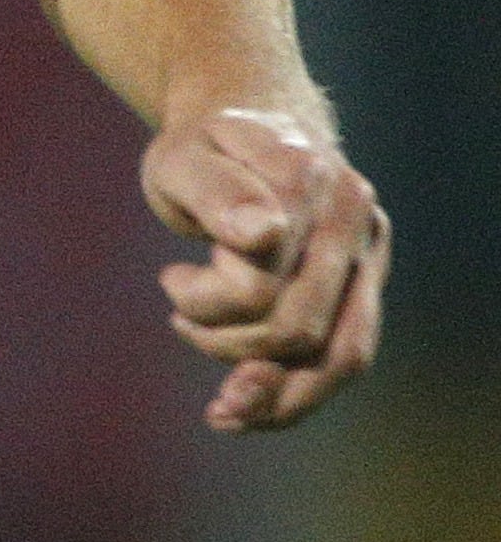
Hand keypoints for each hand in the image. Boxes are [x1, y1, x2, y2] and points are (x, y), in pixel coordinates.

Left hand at [144, 105, 386, 431]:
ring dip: (266, 390)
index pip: (260, 278)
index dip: (210, 301)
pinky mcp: (366, 289)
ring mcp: (369, 256)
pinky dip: (292, 398)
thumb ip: (215, 192)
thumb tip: (263, 234)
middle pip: (297, 325)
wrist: (250, 126)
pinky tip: (236, 415)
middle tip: (180, 319)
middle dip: (228, 344)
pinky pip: (345, 360)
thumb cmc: (203, 148)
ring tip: (213, 388)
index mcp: (306, 179)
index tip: (171, 283)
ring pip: (335, 357)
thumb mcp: (184, 158)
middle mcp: (354, 218)